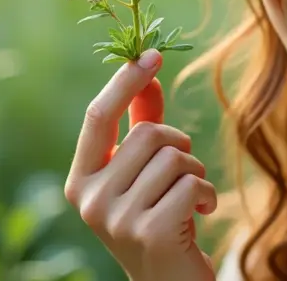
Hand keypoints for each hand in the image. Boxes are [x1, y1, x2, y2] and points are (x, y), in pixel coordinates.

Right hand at [64, 49, 217, 280]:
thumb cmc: (159, 219)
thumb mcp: (144, 172)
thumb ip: (142, 123)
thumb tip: (147, 72)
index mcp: (80, 180)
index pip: (98, 117)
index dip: (124, 81)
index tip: (152, 54)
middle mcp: (90, 200)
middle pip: (148, 134)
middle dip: (179, 146)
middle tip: (183, 174)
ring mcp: (117, 219)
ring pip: (175, 157)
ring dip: (195, 172)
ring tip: (189, 199)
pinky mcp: (151, 232)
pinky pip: (192, 182)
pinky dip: (207, 193)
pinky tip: (200, 214)